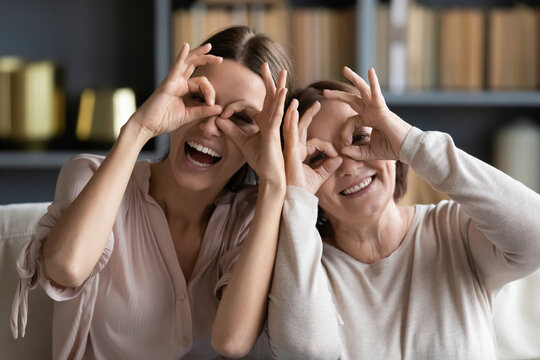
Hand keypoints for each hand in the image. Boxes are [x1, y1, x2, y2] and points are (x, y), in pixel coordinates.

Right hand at [128, 43, 222, 139]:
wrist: (148, 126)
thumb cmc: (164, 121)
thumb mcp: (189, 116)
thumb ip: (203, 111)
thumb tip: (220, 108)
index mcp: (184, 89)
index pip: (202, 83)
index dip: (210, 92)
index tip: (212, 104)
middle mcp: (178, 82)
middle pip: (194, 65)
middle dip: (208, 60)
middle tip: (221, 60)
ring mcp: (172, 81)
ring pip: (187, 63)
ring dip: (199, 54)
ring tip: (209, 48)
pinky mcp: (167, 84)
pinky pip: (175, 67)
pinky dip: (181, 57)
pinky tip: (186, 46)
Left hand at [216, 64, 286, 186]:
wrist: (269, 174)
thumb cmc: (259, 160)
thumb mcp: (241, 142)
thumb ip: (230, 130)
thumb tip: (217, 120)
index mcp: (263, 122)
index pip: (248, 106)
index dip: (232, 108)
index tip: (222, 116)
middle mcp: (270, 120)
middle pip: (270, 96)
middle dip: (268, 80)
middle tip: (265, 64)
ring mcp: (274, 125)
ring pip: (277, 102)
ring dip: (280, 86)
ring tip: (283, 72)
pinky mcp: (275, 131)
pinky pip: (278, 114)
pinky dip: (279, 103)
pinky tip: (282, 91)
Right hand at [283, 99, 342, 193]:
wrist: (295, 200)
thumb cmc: (304, 190)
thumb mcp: (320, 176)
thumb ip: (329, 166)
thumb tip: (340, 158)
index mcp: (300, 154)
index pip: (316, 143)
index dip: (329, 147)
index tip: (338, 155)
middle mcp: (293, 150)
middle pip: (300, 128)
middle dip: (309, 115)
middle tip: (319, 103)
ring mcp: (289, 150)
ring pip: (291, 127)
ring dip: (293, 113)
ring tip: (295, 101)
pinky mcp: (288, 153)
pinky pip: (288, 135)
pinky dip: (290, 123)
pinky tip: (291, 112)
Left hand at [323, 67, 411, 160]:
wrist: (407, 149)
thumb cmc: (392, 149)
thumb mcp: (369, 152)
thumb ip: (356, 152)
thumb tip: (343, 150)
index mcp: (369, 120)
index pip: (350, 122)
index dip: (344, 133)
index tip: (345, 144)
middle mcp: (372, 111)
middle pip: (353, 99)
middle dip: (338, 95)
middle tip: (325, 91)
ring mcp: (377, 109)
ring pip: (363, 91)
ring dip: (354, 79)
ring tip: (344, 70)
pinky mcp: (383, 110)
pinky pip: (377, 94)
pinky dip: (374, 83)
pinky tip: (370, 71)